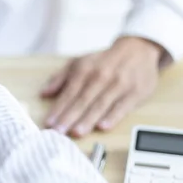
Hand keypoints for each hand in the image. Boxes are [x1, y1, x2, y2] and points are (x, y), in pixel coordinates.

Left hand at [41, 37, 163, 136]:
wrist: (138, 50)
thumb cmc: (104, 61)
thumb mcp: (79, 63)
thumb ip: (59, 78)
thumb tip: (43, 93)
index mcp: (84, 70)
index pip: (69, 93)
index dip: (58, 109)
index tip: (49, 123)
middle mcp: (100, 77)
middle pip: (82, 100)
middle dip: (69, 117)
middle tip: (58, 132)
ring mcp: (119, 85)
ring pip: (100, 105)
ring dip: (88, 120)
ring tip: (76, 132)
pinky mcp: (135, 92)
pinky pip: (122, 106)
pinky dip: (112, 117)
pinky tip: (103, 127)